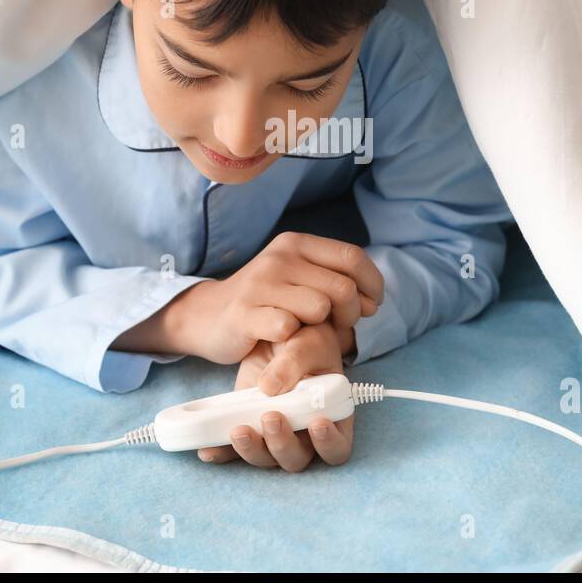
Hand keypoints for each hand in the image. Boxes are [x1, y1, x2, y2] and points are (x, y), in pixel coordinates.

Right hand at [182, 231, 383, 366]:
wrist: (209, 316)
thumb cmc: (266, 301)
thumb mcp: (298, 278)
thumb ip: (334, 280)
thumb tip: (371, 301)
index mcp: (296, 244)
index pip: (352, 256)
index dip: (372, 284)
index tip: (371, 305)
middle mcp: (279, 258)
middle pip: (342, 287)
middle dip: (351, 313)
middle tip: (340, 326)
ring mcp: (260, 284)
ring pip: (320, 307)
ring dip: (321, 327)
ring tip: (308, 330)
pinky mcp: (244, 313)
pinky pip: (288, 327)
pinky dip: (292, 338)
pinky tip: (283, 338)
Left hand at [197, 319, 355, 470]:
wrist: (278, 335)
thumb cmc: (306, 340)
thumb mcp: (306, 343)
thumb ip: (293, 362)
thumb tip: (269, 388)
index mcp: (332, 416)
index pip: (338, 446)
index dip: (329, 444)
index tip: (316, 423)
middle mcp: (305, 434)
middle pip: (298, 458)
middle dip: (283, 445)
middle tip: (271, 417)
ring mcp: (275, 435)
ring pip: (267, 458)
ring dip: (252, 450)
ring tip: (238, 430)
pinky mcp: (249, 428)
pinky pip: (236, 451)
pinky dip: (222, 453)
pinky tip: (208, 450)